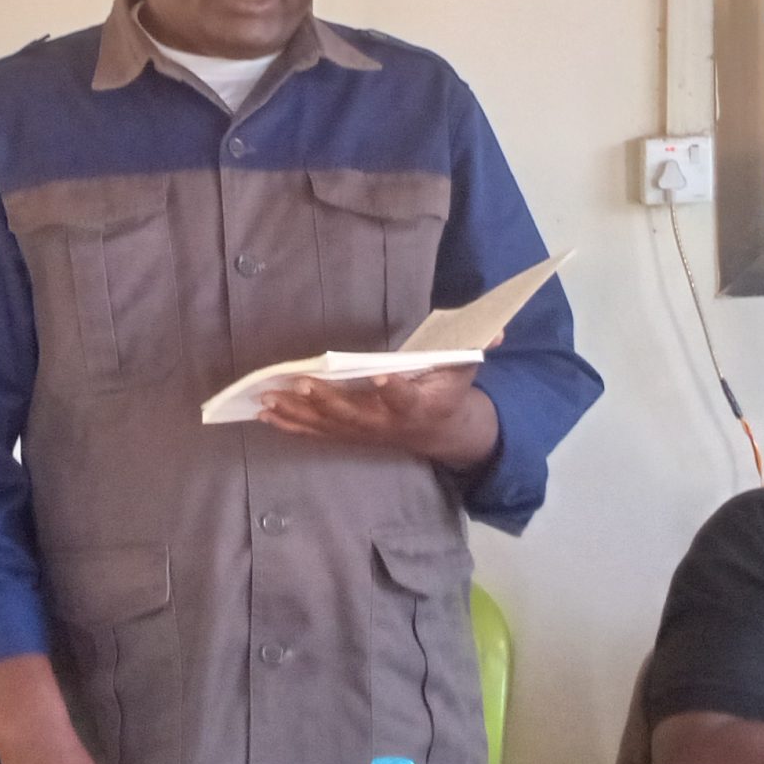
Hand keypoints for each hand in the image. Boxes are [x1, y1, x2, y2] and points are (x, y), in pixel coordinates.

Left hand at [258, 364, 499, 469]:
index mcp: (417, 405)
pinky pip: (316, 432)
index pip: (405, 397)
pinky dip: (291, 424)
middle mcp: (386, 423)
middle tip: (303, 383)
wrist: (441, 433)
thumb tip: (497, 327)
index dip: (395, 389)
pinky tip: (266, 414)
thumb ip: (475, 348)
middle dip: (327, 400)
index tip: (384, 377)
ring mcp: (364, 432)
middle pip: (354, 414)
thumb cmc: (447, 392)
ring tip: (268, 399)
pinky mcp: (349, 435)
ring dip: (297, 413)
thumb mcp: (465, 369)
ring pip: (327, 425)